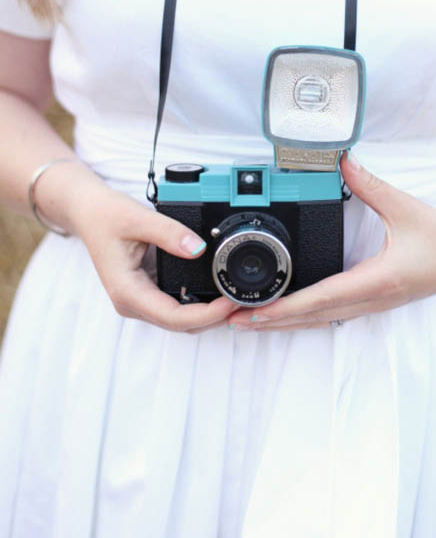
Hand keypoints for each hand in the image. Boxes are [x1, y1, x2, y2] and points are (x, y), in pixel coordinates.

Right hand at [68, 181, 239, 332]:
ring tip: (236, 297)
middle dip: (215, 318)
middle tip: (244, 299)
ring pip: (182, 321)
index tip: (232, 300)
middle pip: (182, 325)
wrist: (90, 212)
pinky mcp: (148, 292)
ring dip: (209, 314)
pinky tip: (219, 292)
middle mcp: (133, 303)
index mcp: (127, 292)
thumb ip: (168, 233)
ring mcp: (141, 300)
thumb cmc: (106, 216)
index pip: (175, 318)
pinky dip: (200, 304)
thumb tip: (198, 248)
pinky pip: (178, 307)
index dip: (207, 314)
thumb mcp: (137, 218)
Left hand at [226, 153, 435, 330]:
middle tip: (231, 321)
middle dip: (271, 320)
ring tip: (246, 322)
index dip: (287, 306)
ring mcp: (371, 305)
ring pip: (318, 321)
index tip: (256, 311)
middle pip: (312, 317)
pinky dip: (302, 317)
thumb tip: (343, 161)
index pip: (323, 297)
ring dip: (283, 323)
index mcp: (379, 279)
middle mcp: (372, 299)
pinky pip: (329, 316)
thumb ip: (371, 185)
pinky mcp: (371, 303)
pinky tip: (284, 315)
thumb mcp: (406, 207)